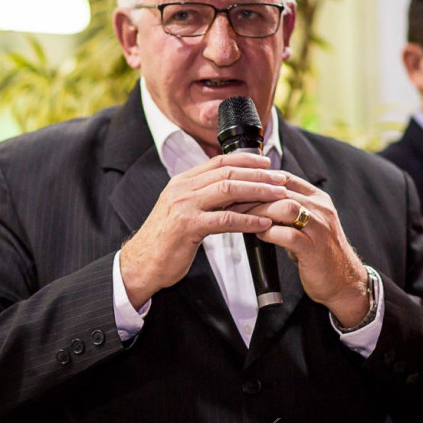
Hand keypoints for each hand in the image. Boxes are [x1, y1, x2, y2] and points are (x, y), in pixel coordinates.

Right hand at [119, 152, 287, 308]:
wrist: (141, 263)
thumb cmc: (166, 240)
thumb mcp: (183, 211)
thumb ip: (204, 197)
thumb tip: (236, 191)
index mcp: (182, 182)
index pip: (219, 162)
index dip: (246, 160)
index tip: (267, 164)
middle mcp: (182, 189)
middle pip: (228, 173)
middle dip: (259, 175)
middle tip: (281, 180)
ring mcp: (184, 206)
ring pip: (229, 191)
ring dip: (258, 193)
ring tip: (278, 197)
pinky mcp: (188, 226)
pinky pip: (225, 219)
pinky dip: (248, 220)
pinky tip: (264, 223)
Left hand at [247, 172, 370, 327]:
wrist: (344, 282)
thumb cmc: (320, 254)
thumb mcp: (307, 226)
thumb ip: (288, 212)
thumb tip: (257, 203)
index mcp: (318, 200)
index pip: (286, 178)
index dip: (261, 180)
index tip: (240, 185)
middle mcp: (321, 209)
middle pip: (283, 191)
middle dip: (254, 195)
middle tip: (232, 202)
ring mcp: (319, 228)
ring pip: (286, 207)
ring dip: (260, 211)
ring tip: (243, 218)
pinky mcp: (314, 248)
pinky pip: (288, 234)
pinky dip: (269, 233)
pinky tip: (258, 234)